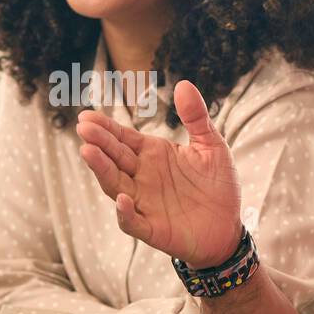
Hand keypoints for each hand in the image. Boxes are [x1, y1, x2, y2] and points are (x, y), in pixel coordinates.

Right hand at [77, 80, 241, 268]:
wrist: (229, 227)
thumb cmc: (218, 186)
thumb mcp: (211, 146)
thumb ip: (196, 117)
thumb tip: (184, 84)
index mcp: (152, 154)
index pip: (122, 138)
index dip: (105, 127)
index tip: (86, 115)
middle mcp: (142, 177)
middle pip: (114, 157)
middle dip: (99, 142)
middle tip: (84, 128)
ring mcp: (144, 203)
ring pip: (115, 185)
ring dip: (101, 170)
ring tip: (88, 152)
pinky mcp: (152, 228)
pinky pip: (133, 221)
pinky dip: (125, 212)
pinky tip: (122, 199)